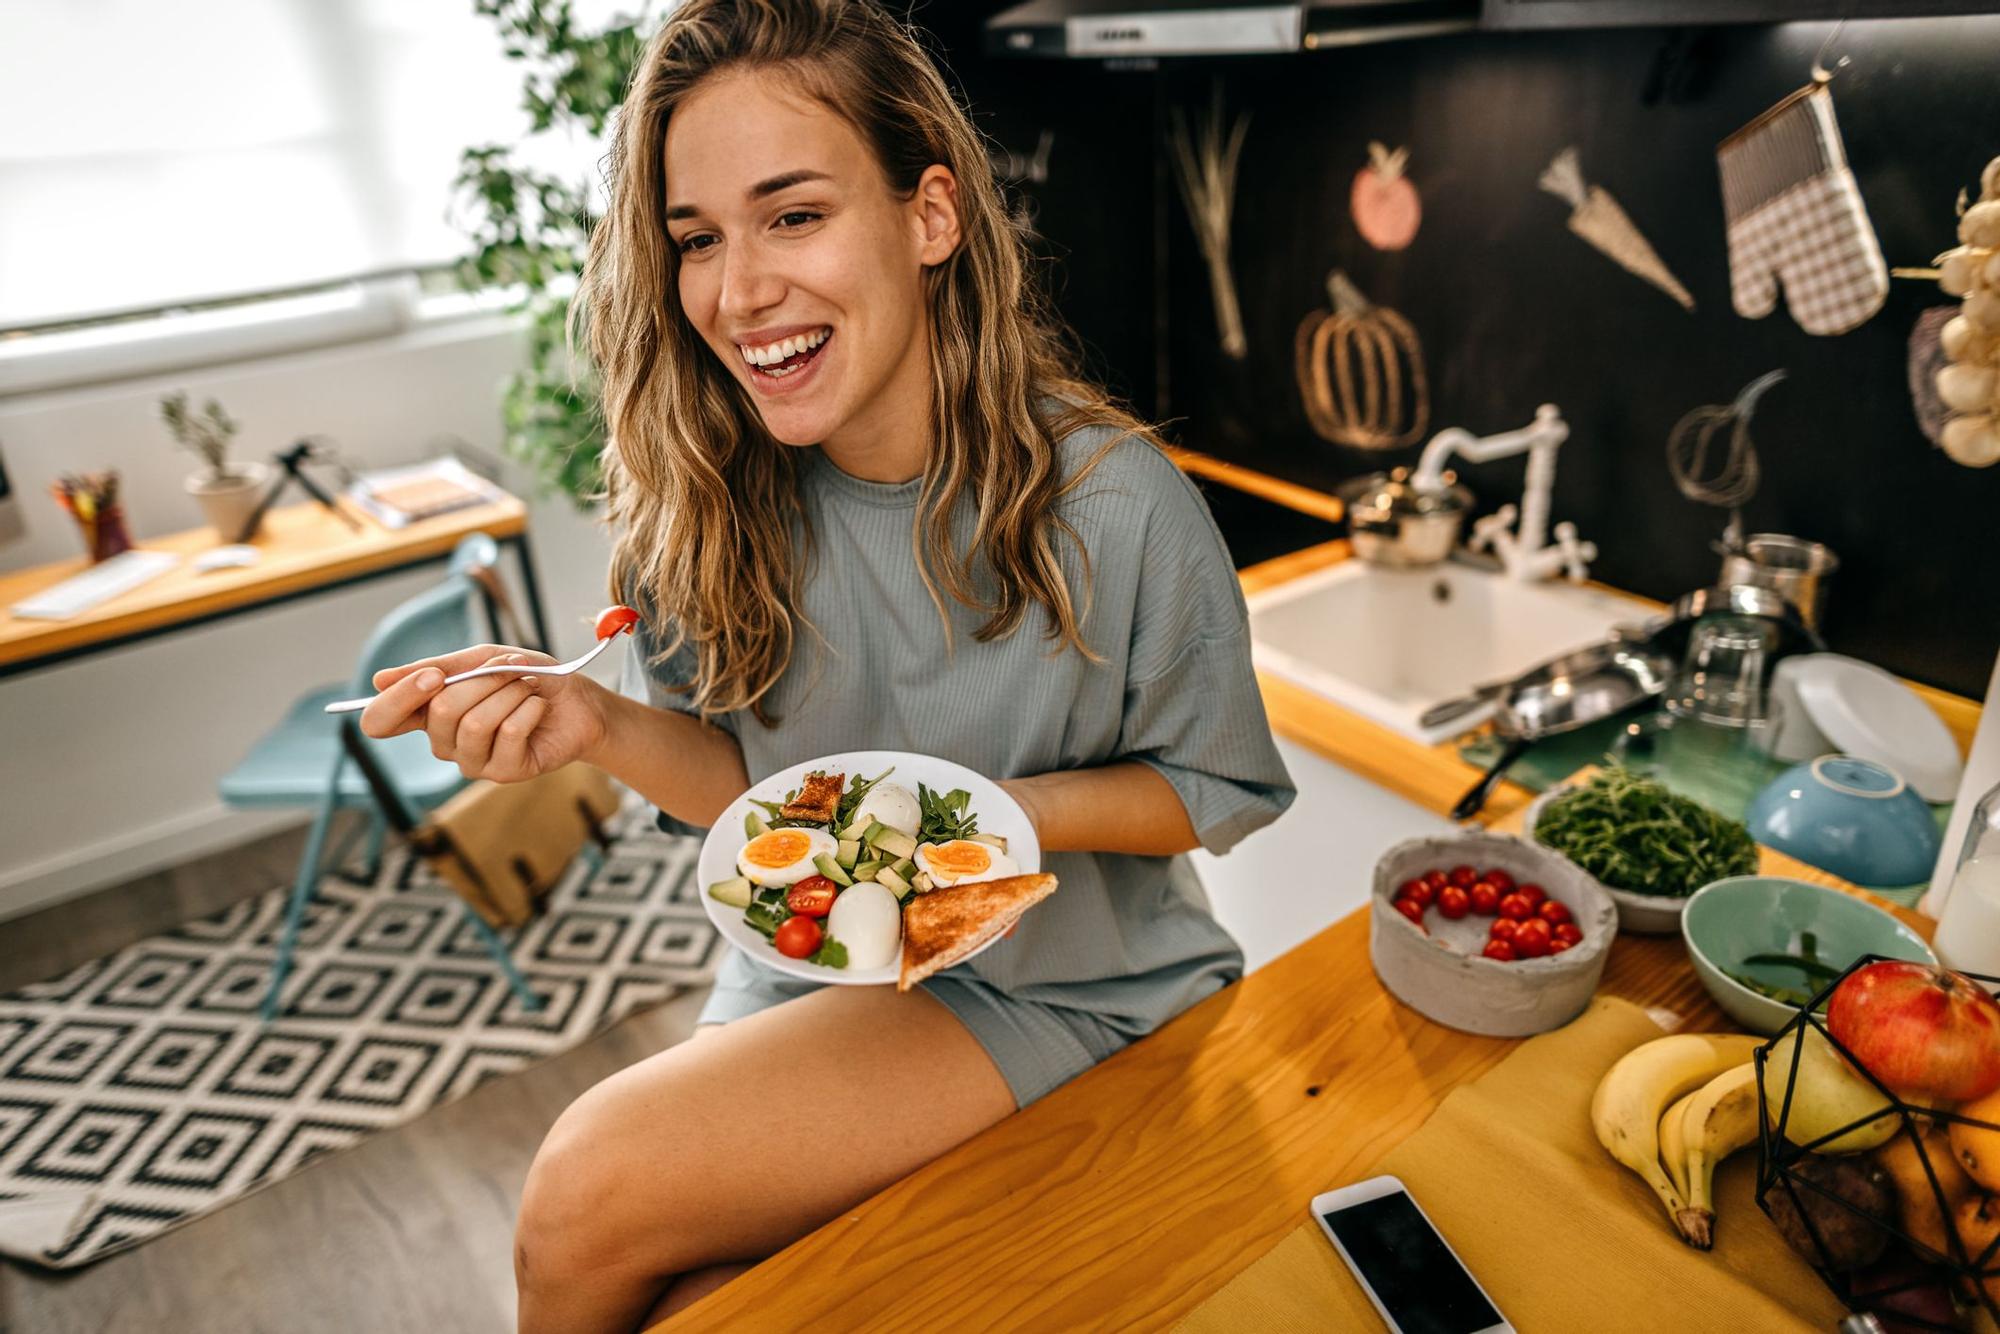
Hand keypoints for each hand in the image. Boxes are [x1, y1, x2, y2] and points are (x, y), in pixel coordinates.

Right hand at [358, 644, 608, 782]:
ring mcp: (472, 761)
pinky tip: (538, 708)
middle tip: (511, 670)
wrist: (579, 701)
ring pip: (476, 723)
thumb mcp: (484, 658)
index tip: (433, 676)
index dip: (398, 699)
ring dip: (510, 693)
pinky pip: (509, 733)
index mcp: (428, 712)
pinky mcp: (503, 772)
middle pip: (440, 712)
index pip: (382, 721)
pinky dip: (530, 709)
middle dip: (484, 680)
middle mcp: (444, 742)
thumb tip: (378, 679)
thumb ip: (438, 667)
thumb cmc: (528, 677)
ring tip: (528, 689)